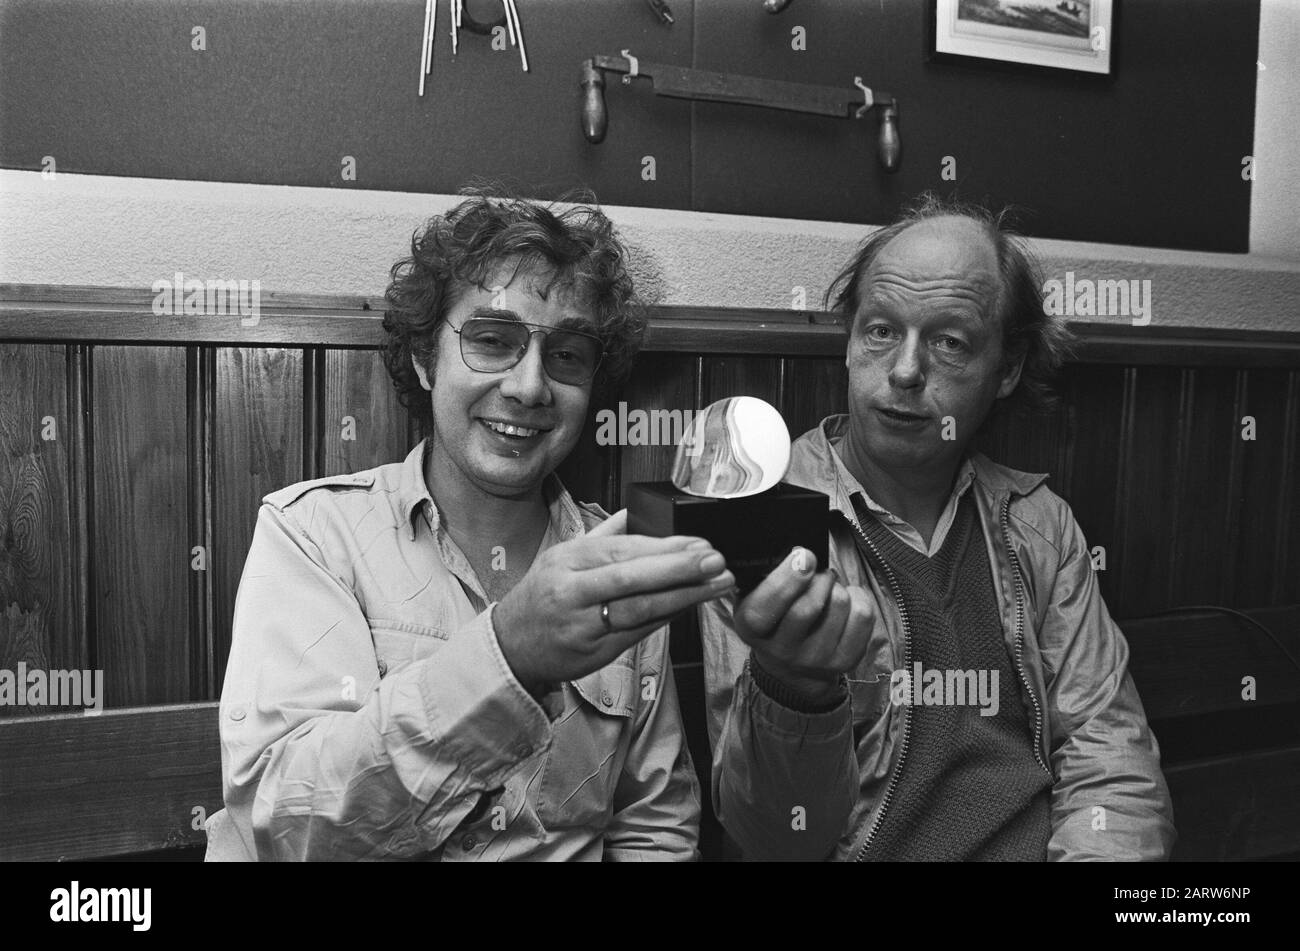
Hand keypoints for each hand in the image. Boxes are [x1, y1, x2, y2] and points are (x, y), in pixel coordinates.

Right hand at [494, 509, 734, 691]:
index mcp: (568, 559)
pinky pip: (637, 632)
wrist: (510, 646)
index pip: (622, 549)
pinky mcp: (594, 652)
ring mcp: (583, 623)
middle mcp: (573, 590)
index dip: (663, 547)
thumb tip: (634, 511)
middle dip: (678, 568)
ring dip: (684, 596)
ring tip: (717, 584)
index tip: (699, 542)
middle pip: (631, 577)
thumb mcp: (560, 557)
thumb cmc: (541, 597)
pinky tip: (690, 606)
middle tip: (715, 560)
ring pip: (639, 608)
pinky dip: (667, 618)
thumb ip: (601, 535)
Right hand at [732, 548, 875, 704]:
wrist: (791, 667)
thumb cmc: (773, 620)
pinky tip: (846, 602)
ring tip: (828, 590)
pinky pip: (862, 616)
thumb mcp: (755, 599)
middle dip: (819, 576)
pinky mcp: (844, 662)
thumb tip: (799, 556)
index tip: (803, 555)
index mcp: (753, 629)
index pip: (767, 606)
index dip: (788, 577)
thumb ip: (767, 578)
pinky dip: (858, 598)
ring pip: (840, 604)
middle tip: (816, 569)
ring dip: (837, 586)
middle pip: (810, 605)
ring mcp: (815, 659)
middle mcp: (782, 650)